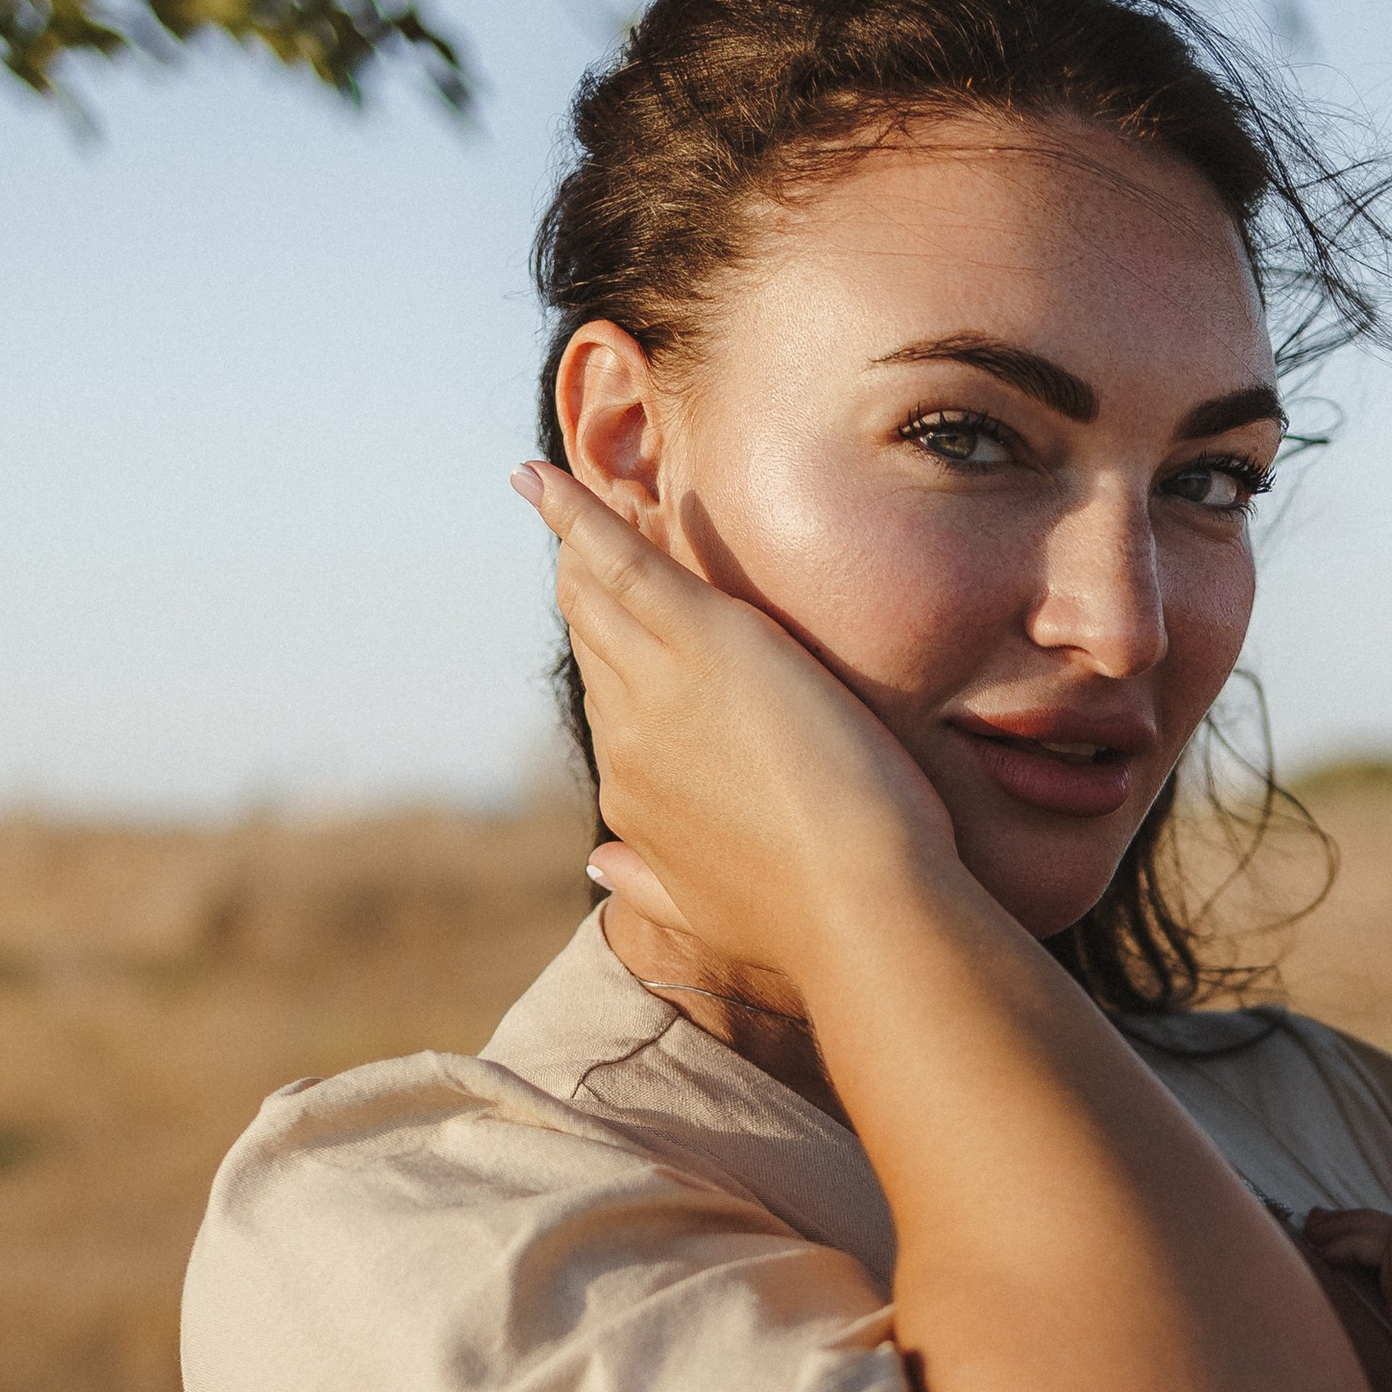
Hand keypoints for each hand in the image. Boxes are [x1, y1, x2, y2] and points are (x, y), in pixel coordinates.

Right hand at [515, 460, 955, 981]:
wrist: (856, 906)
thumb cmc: (807, 917)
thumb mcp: (705, 907)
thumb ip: (648, 879)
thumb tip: (599, 864)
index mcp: (634, 793)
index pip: (613, 704)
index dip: (612, 655)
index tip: (610, 618)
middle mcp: (628, 735)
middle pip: (597, 641)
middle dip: (586, 587)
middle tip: (577, 530)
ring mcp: (658, 683)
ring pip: (601, 596)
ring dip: (582, 543)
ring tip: (567, 493)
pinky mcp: (702, 638)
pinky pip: (621, 561)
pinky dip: (577, 514)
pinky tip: (536, 474)